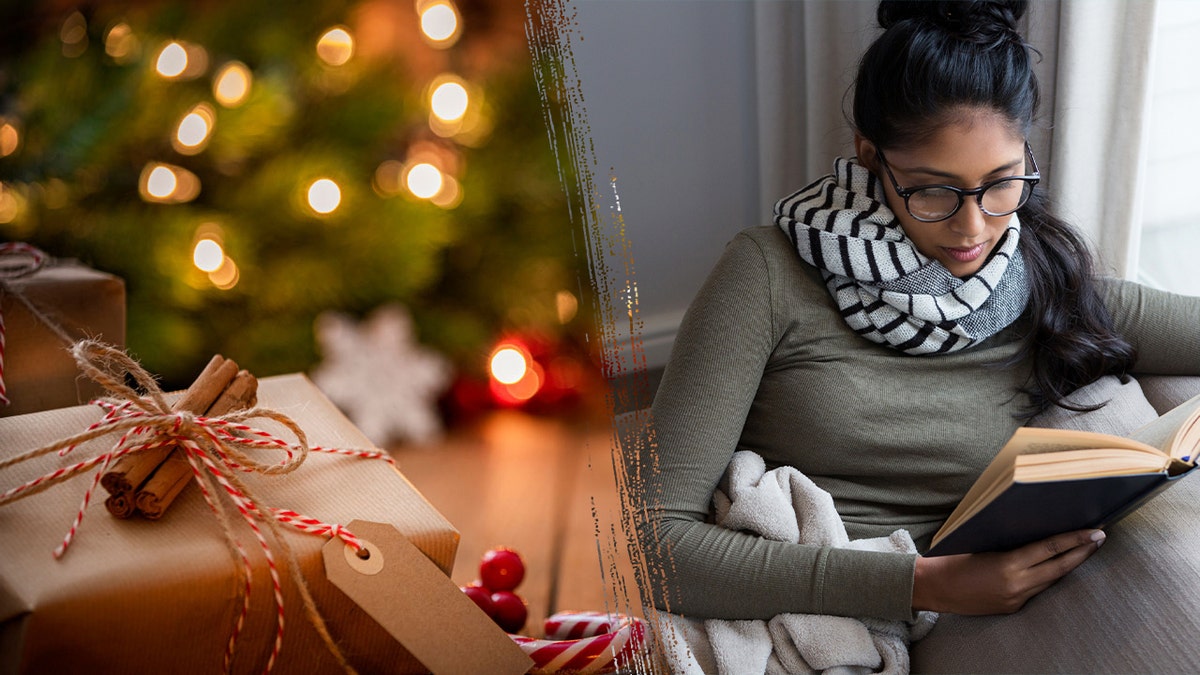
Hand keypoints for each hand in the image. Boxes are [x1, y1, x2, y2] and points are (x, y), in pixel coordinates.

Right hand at [912, 529, 1105, 614]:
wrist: (934, 588)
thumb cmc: (952, 558)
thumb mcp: (982, 543)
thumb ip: (1010, 542)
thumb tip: (1037, 531)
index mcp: (1008, 564)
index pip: (1050, 549)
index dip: (1075, 540)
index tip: (1095, 531)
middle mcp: (1016, 584)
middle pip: (1059, 567)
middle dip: (1082, 552)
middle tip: (1100, 538)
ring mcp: (1015, 598)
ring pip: (1050, 580)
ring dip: (1068, 565)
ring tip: (1084, 551)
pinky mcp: (1011, 607)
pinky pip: (1036, 590)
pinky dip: (1046, 577)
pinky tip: (1053, 567)